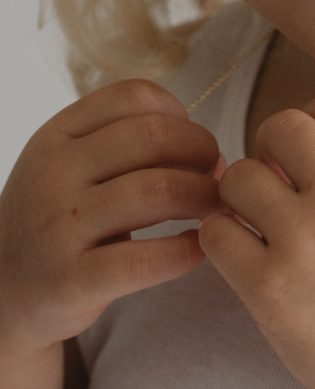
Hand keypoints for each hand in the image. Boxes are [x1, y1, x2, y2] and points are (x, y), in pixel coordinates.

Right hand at [0, 80, 222, 356]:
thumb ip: (124, 145)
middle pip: (156, 136)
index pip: (135, 96)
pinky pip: (149, 258)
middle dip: (204, 153)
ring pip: (160, 190)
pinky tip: (199, 249)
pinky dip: (189, 250)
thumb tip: (210, 150)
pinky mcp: (72, 279)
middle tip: (220, 178)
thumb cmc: (57, 223)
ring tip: (217, 211)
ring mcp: (59, 226)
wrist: (4, 292)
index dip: (181, 115)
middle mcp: (53, 172)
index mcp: (56, 136)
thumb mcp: (69, 167)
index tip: (195, 145)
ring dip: (206, 198)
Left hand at [198, 93, 314, 388]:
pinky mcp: (267, 286)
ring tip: (258, 223)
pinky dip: (221, 237)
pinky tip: (242, 254)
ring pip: (238, 176)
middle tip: (276, 181)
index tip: (312, 152)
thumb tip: (299, 148)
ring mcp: (303, 242)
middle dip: (271, 148)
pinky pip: (214, 231)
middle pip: (282, 127)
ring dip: (241, 194)